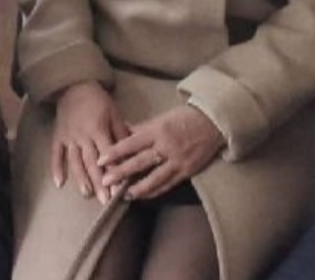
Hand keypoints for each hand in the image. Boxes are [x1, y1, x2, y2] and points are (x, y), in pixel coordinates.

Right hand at [49, 81, 128, 200]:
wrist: (74, 86)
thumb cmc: (98, 100)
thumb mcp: (114, 113)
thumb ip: (121, 133)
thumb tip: (131, 153)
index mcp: (98, 130)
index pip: (107, 155)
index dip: (113, 172)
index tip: (118, 188)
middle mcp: (82, 136)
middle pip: (91, 162)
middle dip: (98, 182)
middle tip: (104, 200)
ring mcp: (68, 137)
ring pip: (74, 161)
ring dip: (80, 178)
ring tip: (86, 194)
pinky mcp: (58, 136)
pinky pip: (56, 154)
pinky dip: (56, 168)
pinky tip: (59, 183)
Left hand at [97, 104, 222, 201]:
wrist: (214, 122)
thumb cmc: (185, 117)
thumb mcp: (162, 118)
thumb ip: (142, 128)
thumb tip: (122, 130)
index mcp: (158, 130)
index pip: (131, 143)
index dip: (115, 152)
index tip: (101, 159)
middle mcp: (166, 146)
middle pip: (140, 162)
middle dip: (121, 173)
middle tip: (105, 181)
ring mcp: (177, 161)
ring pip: (154, 178)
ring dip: (137, 188)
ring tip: (123, 194)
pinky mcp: (187, 171)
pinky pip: (168, 184)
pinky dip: (154, 191)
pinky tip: (143, 196)